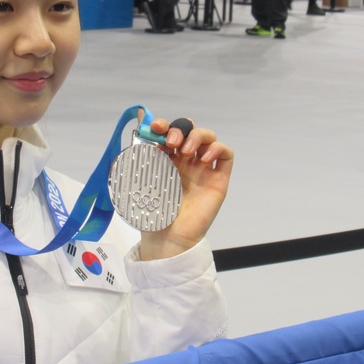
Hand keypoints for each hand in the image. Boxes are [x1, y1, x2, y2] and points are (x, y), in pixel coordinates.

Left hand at [138, 116, 232, 260]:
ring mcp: (203, 169)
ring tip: (186, 151)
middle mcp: (186, 161)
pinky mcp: (218, 178)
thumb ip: (141, 157)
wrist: (169, 238)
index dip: (163, 124)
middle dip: (180, 128)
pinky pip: (226, 154)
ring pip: (208, 137)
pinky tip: (204, 159)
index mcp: (167, 160)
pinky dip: (218, 148)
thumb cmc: (155, 213)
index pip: (169, 132)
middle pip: (190, 130)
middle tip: (171, 141)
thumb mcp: (142, 182)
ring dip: (197, 136)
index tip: (155, 127)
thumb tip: (137, 129)